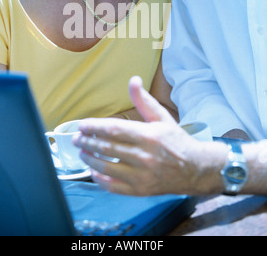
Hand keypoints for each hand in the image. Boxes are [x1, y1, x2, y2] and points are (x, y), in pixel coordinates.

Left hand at [74, 76, 206, 195]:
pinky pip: (114, 186)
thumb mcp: (162, 117)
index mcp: (149, 136)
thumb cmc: (175, 140)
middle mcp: (144, 157)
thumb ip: (144, 100)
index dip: (94, 127)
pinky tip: (94, 171)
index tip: (82, 125)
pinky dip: (100, 179)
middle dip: (87, 142)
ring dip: (90, 160)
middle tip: (76, 138)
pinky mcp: (140, 190)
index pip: (114, 130)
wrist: (194, 168)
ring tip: (82, 152)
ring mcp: (142, 176)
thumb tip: (133, 80)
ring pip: (107, 168)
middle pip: (107, 148)